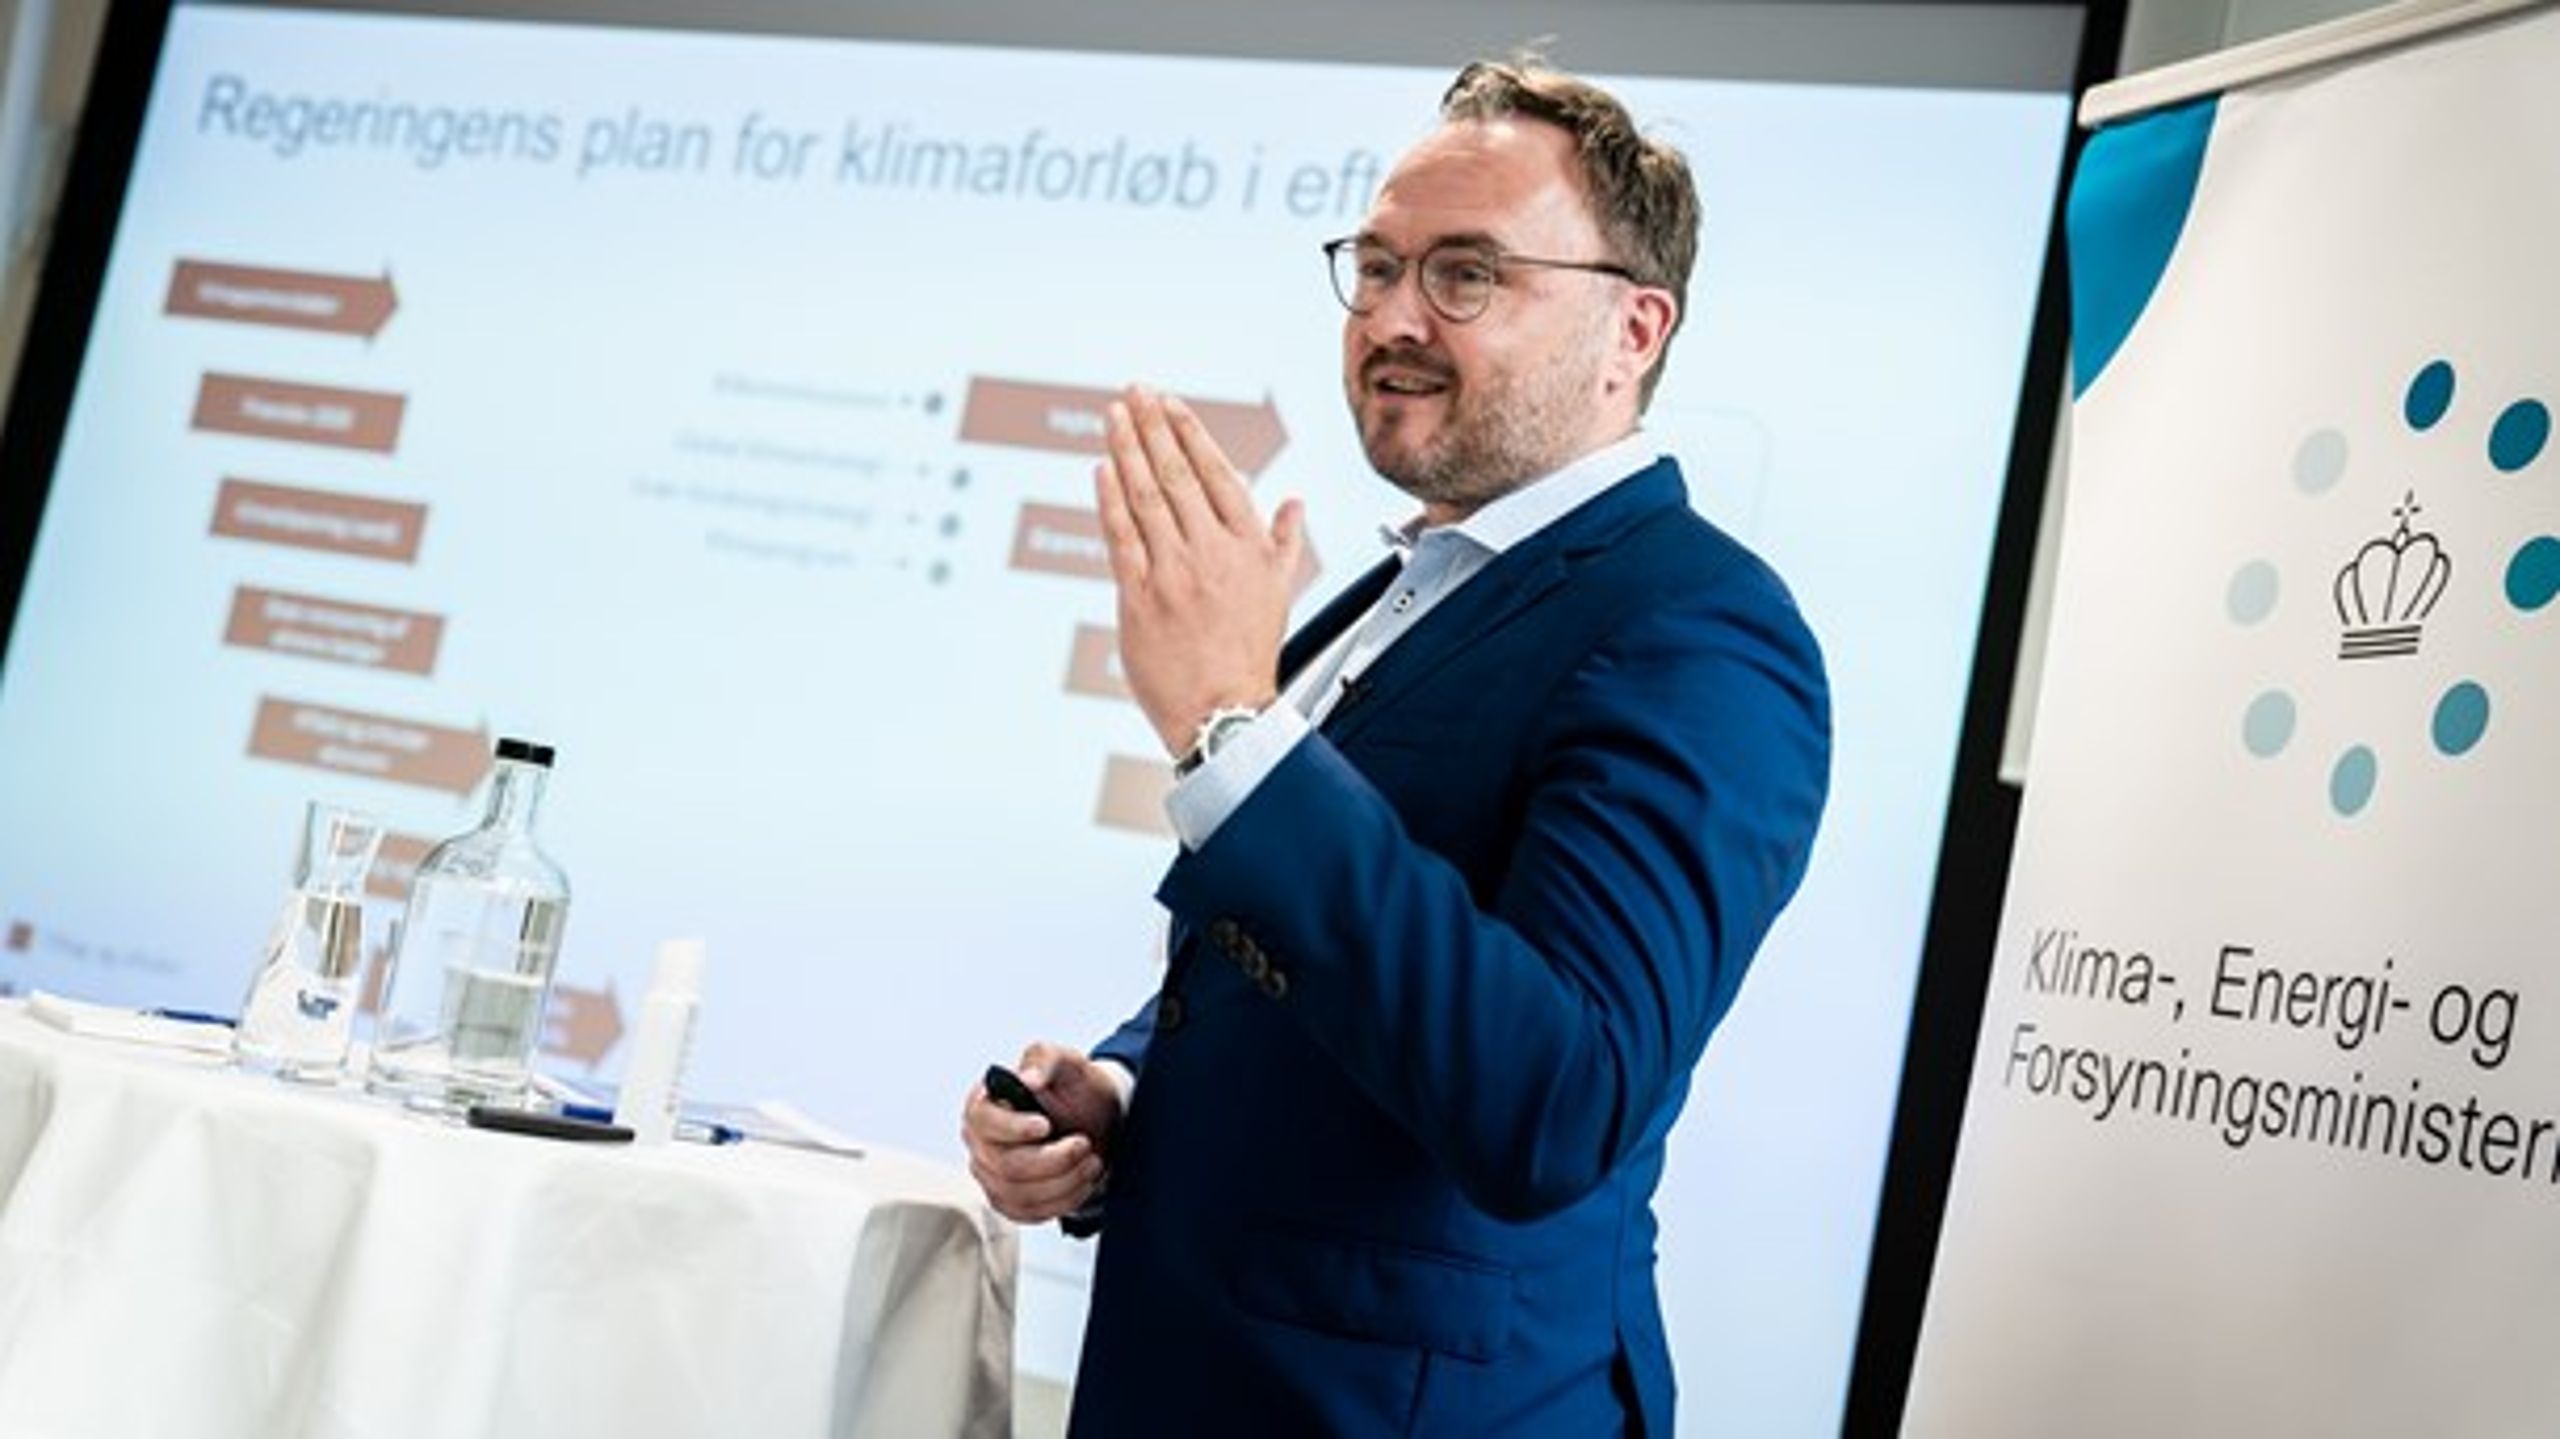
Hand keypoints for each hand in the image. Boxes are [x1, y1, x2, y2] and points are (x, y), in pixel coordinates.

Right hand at [961, 1042, 1120, 1223]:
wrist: (1098, 1121)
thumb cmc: (1077, 1089)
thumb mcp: (1068, 1062)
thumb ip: (1045, 1059)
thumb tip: (1028, 1079)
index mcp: (984, 1103)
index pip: (982, 1120)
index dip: (1013, 1127)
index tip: (1046, 1125)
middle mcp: (981, 1142)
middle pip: (1006, 1166)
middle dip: (1053, 1160)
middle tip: (1084, 1144)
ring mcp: (991, 1175)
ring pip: (1020, 1194)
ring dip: (1064, 1182)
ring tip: (1091, 1161)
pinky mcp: (1009, 1202)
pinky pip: (1030, 1213)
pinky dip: (1063, 1201)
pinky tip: (1082, 1180)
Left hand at [1095, 385, 1306, 755]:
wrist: (1224, 712)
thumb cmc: (1249, 653)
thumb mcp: (1279, 591)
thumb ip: (1282, 540)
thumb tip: (1293, 501)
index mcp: (1248, 546)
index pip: (1216, 473)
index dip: (1189, 432)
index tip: (1169, 402)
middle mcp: (1212, 552)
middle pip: (1177, 475)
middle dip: (1152, 427)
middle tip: (1134, 391)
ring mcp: (1174, 573)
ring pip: (1146, 497)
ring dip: (1127, 449)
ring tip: (1113, 415)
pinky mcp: (1140, 597)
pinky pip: (1121, 537)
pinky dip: (1109, 499)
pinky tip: (1101, 469)